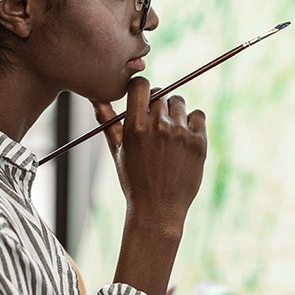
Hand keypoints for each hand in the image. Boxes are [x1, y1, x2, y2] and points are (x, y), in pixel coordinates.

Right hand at [92, 77, 206, 294]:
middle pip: (161, 94)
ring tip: (169, 132)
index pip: (141, 85)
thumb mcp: (117, 151)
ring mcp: (180, 133)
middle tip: (154, 125)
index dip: (141, 88)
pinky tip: (184, 136)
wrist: (158, 210)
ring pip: (179, 102)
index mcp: (135, 126)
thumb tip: (96, 97)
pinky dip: (192, 121)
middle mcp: (158, 126)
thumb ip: (107, 121)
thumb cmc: (134, 180)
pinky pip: (198, 115)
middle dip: (156, 105)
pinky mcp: (198, 142)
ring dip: (174, 112)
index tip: (142, 98)